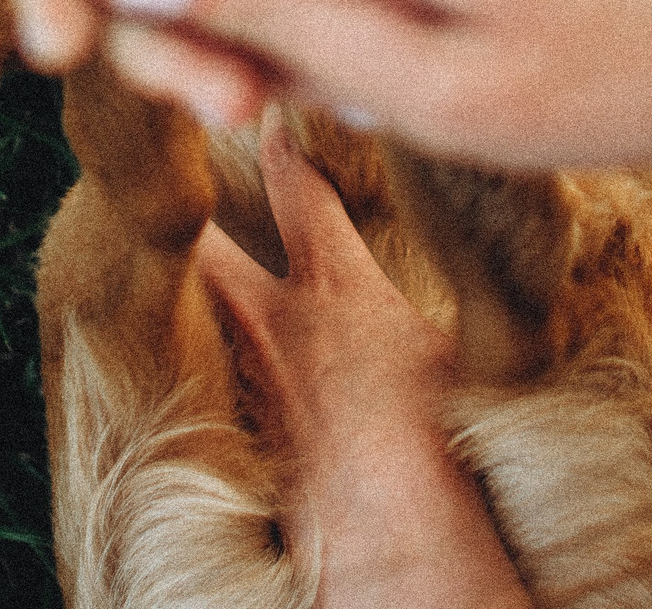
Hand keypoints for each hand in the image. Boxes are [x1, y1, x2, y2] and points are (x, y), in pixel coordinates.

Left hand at [197, 110, 528, 608]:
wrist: (389, 529)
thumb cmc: (440, 441)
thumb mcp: (457, 354)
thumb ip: (443, 307)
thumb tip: (478, 292)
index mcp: (335, 288)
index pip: (299, 193)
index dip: (284, 150)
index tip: (272, 122)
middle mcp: (274, 324)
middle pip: (208, 244)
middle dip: (192, 212)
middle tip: (173, 179)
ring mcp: (246, 381)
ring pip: (195, 311)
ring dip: (191, 288)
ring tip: (179, 268)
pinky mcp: (237, 437)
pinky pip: (207, 384)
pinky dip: (204, 368)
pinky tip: (193, 368)